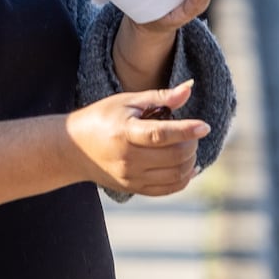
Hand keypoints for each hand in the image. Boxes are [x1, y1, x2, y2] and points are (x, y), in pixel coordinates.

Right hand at [66, 81, 209, 194]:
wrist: (73, 149)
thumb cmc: (102, 118)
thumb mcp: (126, 101)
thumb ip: (159, 97)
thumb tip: (189, 89)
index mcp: (124, 133)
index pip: (161, 135)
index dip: (186, 130)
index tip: (205, 126)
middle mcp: (128, 159)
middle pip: (174, 156)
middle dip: (191, 144)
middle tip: (192, 133)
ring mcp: (131, 177)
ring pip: (176, 175)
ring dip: (191, 161)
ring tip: (188, 146)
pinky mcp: (134, 188)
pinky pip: (168, 189)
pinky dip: (184, 178)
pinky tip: (188, 166)